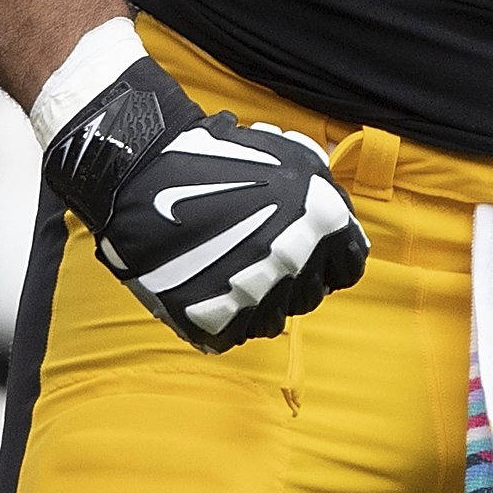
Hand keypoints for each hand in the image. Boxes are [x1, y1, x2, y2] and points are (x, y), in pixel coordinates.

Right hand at [41, 54, 368, 351]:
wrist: (141, 173)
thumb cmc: (218, 158)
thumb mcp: (292, 157)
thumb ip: (326, 194)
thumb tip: (343, 225)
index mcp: (324, 219)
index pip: (350, 267)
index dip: (330, 262)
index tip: (311, 258)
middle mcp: (297, 258)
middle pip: (311, 296)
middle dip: (293, 281)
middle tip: (261, 261)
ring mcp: (254, 291)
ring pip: (272, 321)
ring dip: (258, 304)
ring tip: (231, 276)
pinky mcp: (211, 317)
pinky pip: (230, 335)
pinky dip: (220, 320)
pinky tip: (207, 291)